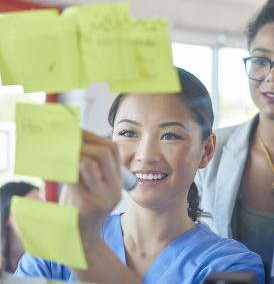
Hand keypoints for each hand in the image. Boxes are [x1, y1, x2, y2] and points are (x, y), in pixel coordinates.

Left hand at [61, 130, 121, 249]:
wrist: (81, 240)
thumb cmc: (81, 209)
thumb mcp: (91, 186)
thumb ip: (88, 166)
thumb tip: (74, 139)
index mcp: (117, 181)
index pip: (113, 150)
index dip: (94, 137)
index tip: (77, 132)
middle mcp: (114, 189)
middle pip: (103, 153)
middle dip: (82, 144)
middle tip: (67, 146)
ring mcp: (103, 198)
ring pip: (88, 163)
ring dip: (71, 159)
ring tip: (62, 163)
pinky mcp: (88, 206)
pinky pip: (73, 179)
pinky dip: (62, 172)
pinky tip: (56, 174)